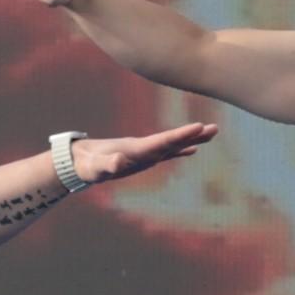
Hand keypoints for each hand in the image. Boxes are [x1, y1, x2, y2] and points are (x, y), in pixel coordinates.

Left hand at [68, 121, 217, 186]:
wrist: (80, 159)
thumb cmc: (87, 165)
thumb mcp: (96, 168)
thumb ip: (107, 164)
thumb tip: (117, 162)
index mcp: (137, 149)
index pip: (163, 141)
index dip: (181, 135)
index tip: (198, 126)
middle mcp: (145, 148)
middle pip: (173, 140)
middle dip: (193, 135)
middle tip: (214, 128)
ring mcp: (145, 152)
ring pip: (173, 144)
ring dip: (192, 139)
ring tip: (212, 132)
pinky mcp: (144, 157)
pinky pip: (167, 152)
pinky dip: (181, 150)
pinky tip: (193, 150)